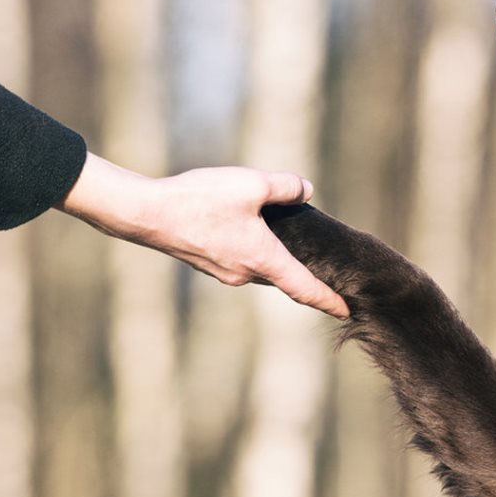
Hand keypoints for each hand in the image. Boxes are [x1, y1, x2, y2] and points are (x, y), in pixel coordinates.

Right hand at [56, 152, 348, 317]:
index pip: (305, 288)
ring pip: (262, 268)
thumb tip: (306, 190)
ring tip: (293, 245)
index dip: (329, 301)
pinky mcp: (208, 263)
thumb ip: (285, 187)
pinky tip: (254, 232)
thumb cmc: (200, 200)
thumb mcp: (251, 184)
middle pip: (286, 278)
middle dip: (307, 277)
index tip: (348, 312)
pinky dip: (257, 253)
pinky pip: (243, 261)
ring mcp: (225, 272)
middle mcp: (246, 273)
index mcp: (264, 259)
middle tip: (330, 271)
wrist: (147, 214)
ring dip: (279, 261)